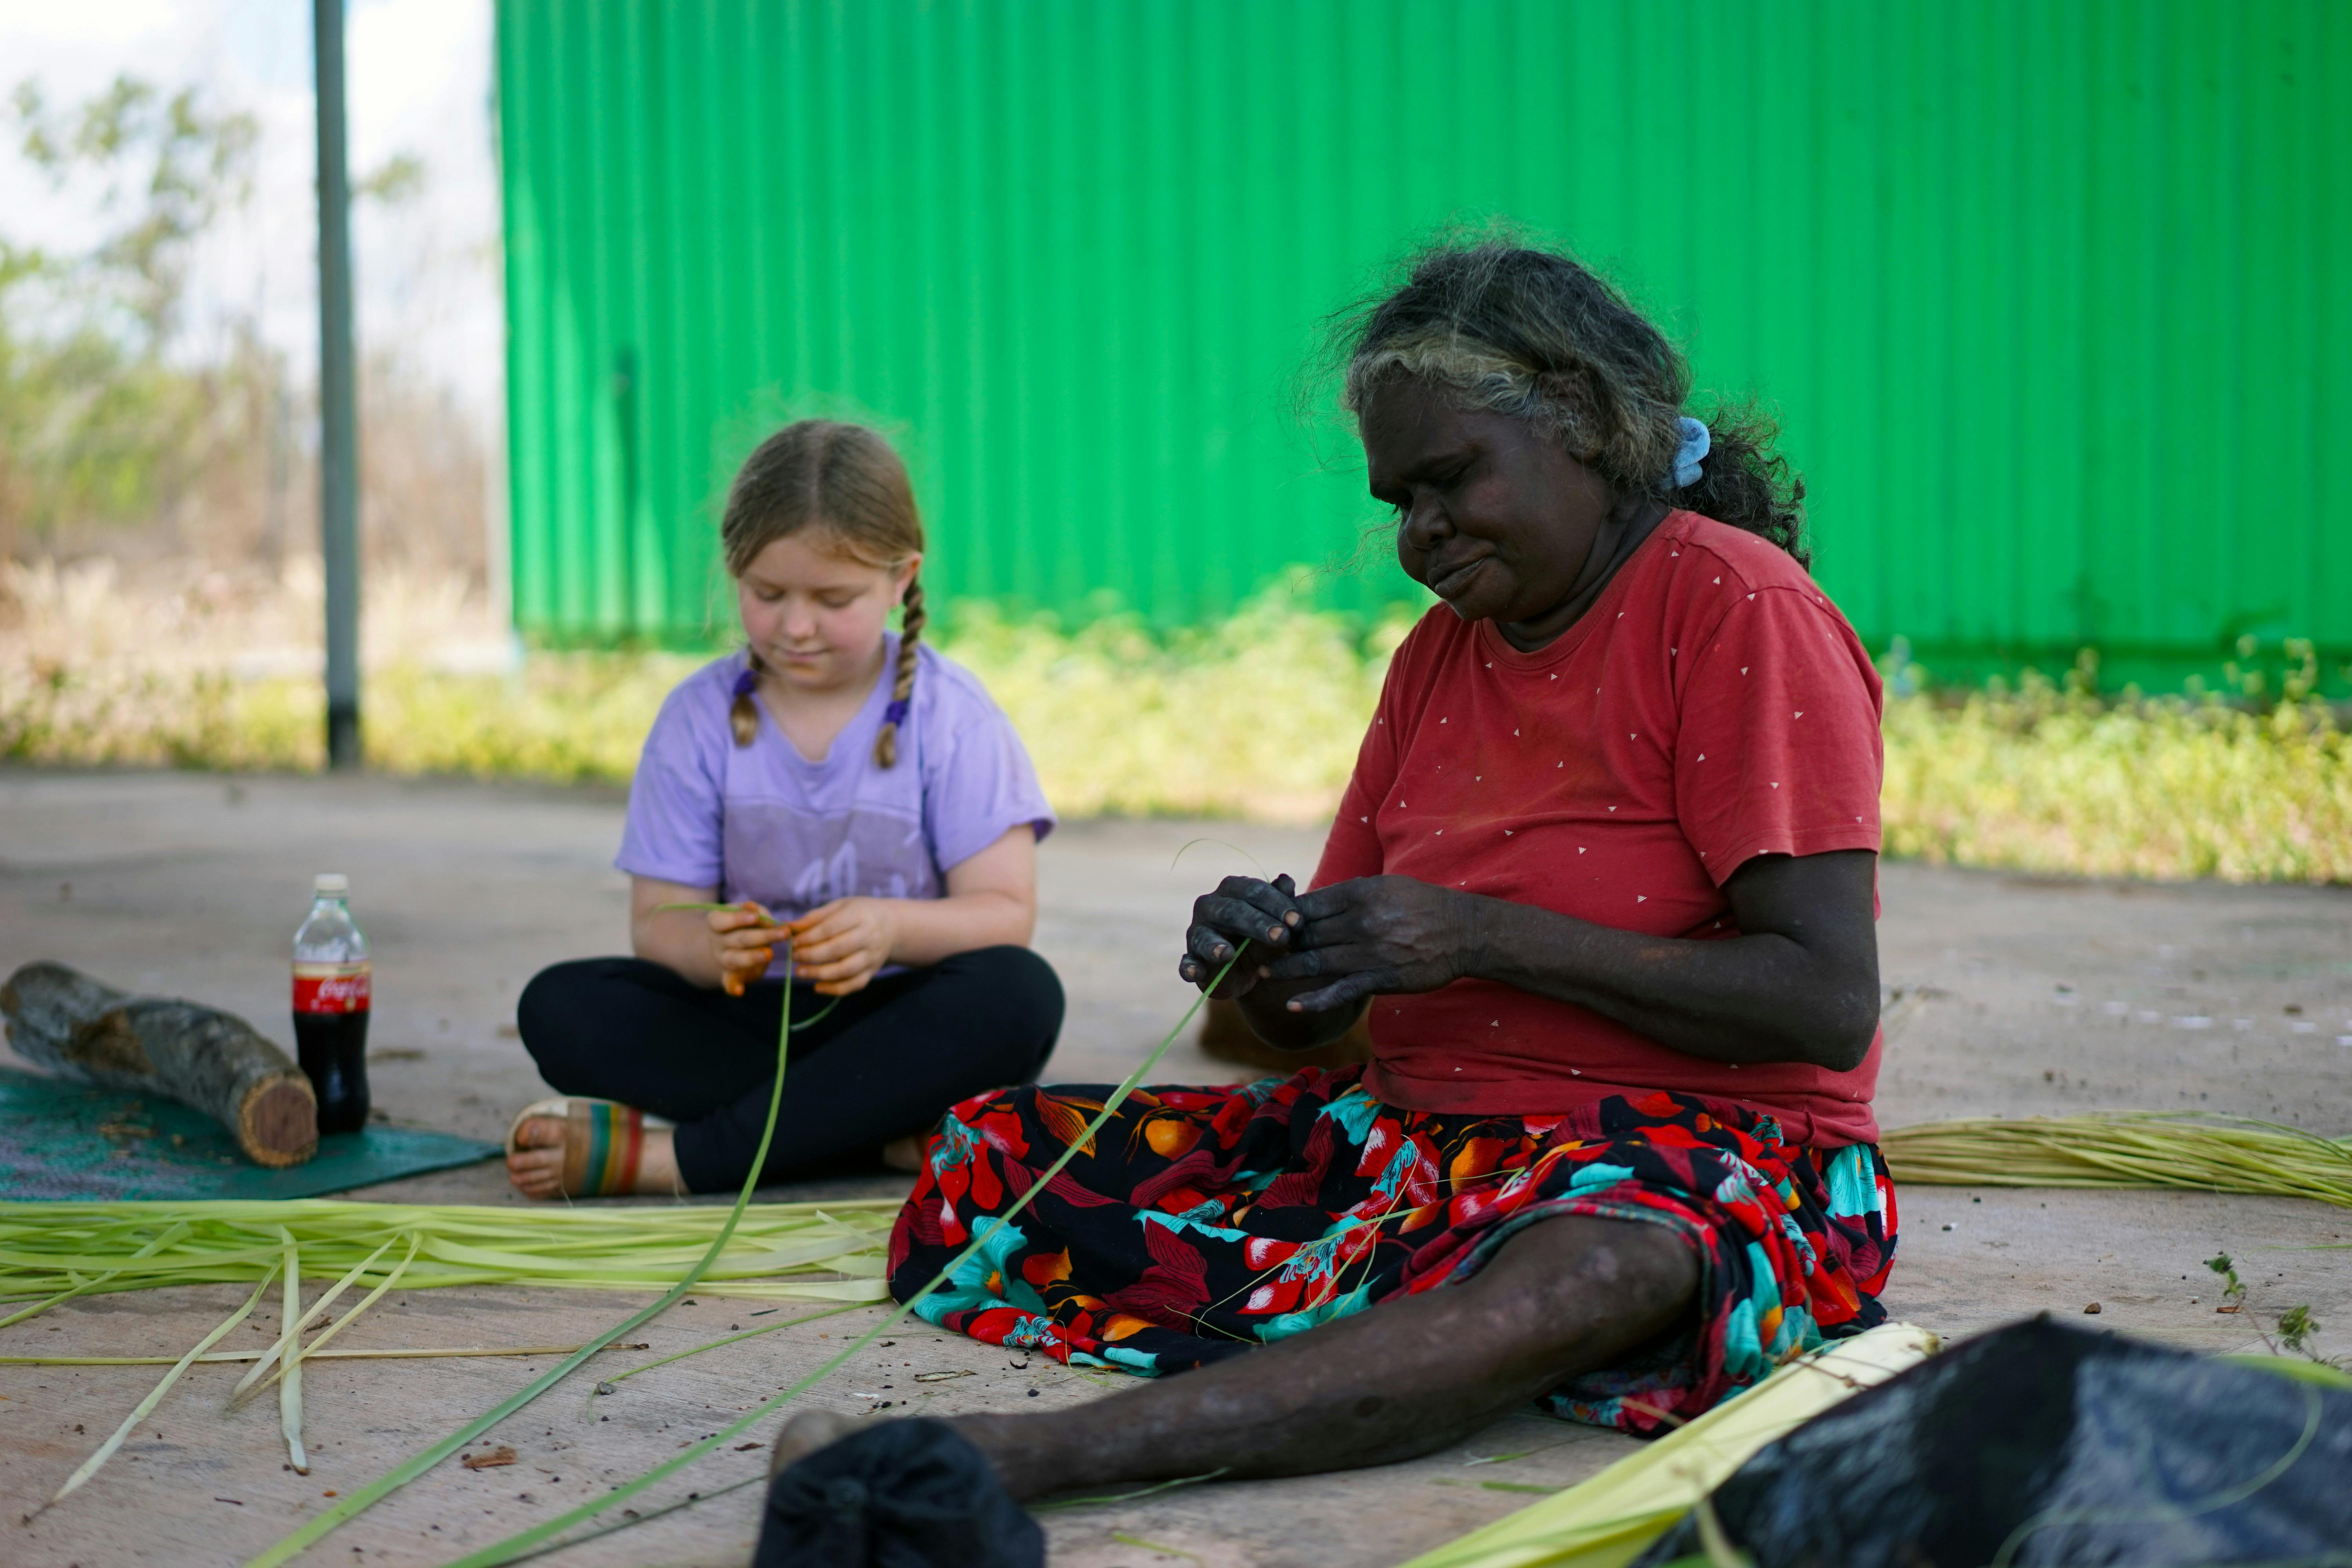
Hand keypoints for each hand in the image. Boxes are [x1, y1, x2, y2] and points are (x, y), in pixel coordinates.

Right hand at [707, 902, 783, 995]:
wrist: (735, 943)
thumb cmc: (747, 923)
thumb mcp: (751, 913)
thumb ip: (754, 912)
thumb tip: (752, 907)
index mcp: (717, 922)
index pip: (721, 920)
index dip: (738, 918)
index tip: (755, 917)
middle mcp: (717, 941)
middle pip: (737, 939)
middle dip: (761, 936)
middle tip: (783, 933)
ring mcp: (723, 959)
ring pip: (734, 959)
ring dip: (752, 957)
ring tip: (769, 954)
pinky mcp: (730, 975)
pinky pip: (728, 982)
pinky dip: (732, 988)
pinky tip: (739, 992)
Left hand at [786, 897, 898, 994]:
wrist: (892, 926)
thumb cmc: (859, 913)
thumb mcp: (841, 906)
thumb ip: (815, 917)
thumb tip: (789, 928)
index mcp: (860, 915)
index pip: (830, 929)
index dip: (808, 937)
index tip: (792, 941)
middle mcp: (869, 937)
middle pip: (836, 949)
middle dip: (810, 955)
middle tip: (793, 956)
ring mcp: (873, 956)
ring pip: (845, 970)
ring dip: (819, 973)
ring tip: (799, 972)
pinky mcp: (873, 971)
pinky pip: (854, 985)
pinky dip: (834, 989)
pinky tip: (817, 987)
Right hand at [1178, 874, 1301, 997]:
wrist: (1246, 970)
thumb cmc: (1261, 937)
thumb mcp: (1275, 922)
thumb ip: (1281, 902)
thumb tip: (1286, 880)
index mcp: (1232, 891)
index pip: (1252, 890)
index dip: (1276, 904)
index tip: (1298, 921)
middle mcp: (1210, 906)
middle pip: (1231, 911)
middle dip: (1257, 923)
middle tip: (1281, 937)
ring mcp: (1197, 933)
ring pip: (1204, 936)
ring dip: (1215, 945)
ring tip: (1227, 954)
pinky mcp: (1191, 959)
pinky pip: (1187, 962)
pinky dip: (1189, 967)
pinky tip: (1195, 973)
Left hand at [1260, 875, 1477, 1012]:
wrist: (1463, 932)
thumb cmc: (1422, 905)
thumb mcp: (1386, 887)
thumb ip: (1350, 895)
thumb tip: (1313, 903)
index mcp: (1361, 894)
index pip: (1310, 905)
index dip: (1284, 916)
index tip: (1267, 922)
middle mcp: (1362, 921)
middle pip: (1308, 933)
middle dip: (1279, 943)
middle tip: (1255, 949)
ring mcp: (1371, 952)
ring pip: (1317, 961)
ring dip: (1286, 969)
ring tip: (1263, 973)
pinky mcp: (1381, 978)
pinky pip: (1342, 991)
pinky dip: (1316, 999)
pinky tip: (1293, 1004)